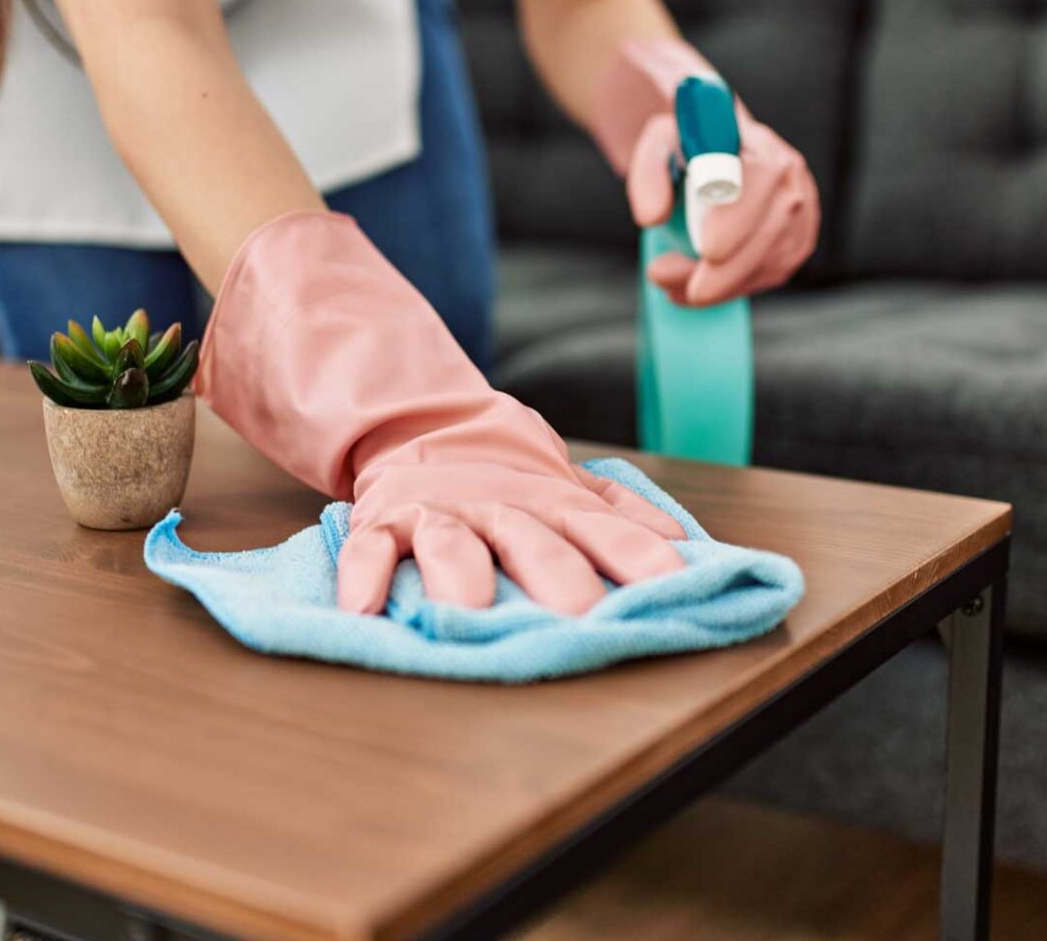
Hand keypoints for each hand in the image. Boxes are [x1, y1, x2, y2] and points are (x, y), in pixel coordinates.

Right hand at [339, 392, 684, 614]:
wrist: (425, 427)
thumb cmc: (510, 479)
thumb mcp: (572, 489)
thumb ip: (625, 516)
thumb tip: (685, 544)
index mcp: (554, 503)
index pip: (607, 530)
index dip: (642, 557)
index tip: (676, 586)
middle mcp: (500, 508)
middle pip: (533, 543)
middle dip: (557, 577)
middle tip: (578, 618)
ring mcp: (440, 514)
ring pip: (451, 545)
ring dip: (461, 578)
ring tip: (470, 615)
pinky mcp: (382, 522)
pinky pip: (369, 549)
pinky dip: (362, 577)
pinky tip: (360, 611)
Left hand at [625, 110, 818, 305]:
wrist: (715, 155)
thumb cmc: (688, 149)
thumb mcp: (659, 145)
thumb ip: (649, 173)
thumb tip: (652, 218)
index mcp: (761, 144)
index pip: (762, 177)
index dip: (739, 217)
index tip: (709, 251)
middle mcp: (790, 179)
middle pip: (772, 230)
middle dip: (724, 271)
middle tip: (666, 280)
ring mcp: (801, 214)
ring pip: (771, 261)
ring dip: (719, 285)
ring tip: (667, 281)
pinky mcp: (796, 244)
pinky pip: (769, 274)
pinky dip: (729, 288)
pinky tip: (690, 288)